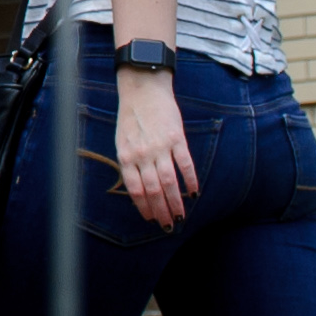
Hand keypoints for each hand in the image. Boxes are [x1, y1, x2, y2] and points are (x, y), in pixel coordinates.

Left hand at [110, 67, 196, 227]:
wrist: (143, 89)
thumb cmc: (131, 117)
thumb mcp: (122, 141)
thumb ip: (131, 164)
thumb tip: (141, 190)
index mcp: (126, 155)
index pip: (135, 189)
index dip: (144, 207)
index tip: (151, 219)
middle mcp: (142, 154)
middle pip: (153, 190)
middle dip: (161, 211)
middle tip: (168, 226)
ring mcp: (160, 146)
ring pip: (169, 182)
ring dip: (176, 202)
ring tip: (180, 216)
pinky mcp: (176, 138)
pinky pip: (185, 164)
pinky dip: (191, 180)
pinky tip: (193, 193)